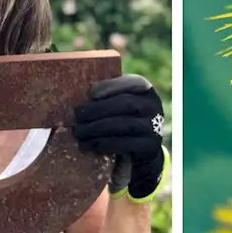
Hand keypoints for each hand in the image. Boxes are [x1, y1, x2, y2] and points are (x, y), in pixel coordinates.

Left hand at [72, 74, 165, 201]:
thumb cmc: (124, 120)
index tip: (91, 94)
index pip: (131, 83)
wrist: (143, 149)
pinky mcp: (149, 147)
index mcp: (146, 90)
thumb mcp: (121, 105)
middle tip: (77, 116)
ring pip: (124, 125)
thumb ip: (108, 97)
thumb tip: (83, 94)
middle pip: (125, 104)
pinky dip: (104, 144)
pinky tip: (89, 144)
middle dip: (98, 109)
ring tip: (79, 132)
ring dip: (97, 128)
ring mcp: (154, 127)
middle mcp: (154, 107)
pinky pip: (124, 144)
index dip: (111, 86)